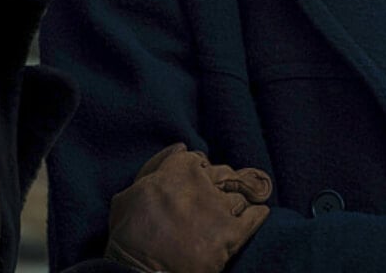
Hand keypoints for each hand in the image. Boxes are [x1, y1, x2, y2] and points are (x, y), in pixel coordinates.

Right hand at [105, 143, 271, 272]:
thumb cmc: (129, 237)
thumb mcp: (128, 195)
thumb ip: (155, 166)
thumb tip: (181, 147)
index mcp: (177, 168)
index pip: (200, 161)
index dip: (199, 176)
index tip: (195, 189)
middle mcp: (201, 183)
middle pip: (224, 176)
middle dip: (220, 189)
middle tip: (210, 206)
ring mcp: (219, 208)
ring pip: (239, 197)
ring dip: (234, 206)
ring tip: (223, 219)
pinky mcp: (231, 234)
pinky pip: (255, 217)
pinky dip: (257, 215)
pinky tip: (257, 214)